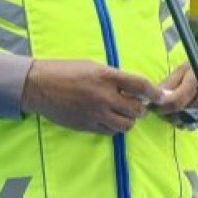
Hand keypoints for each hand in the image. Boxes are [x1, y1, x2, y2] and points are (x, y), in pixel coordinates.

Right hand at [21, 59, 158, 134]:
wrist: (38, 86)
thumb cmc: (63, 71)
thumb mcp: (91, 66)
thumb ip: (112, 77)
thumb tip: (132, 88)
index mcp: (105, 77)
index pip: (140, 86)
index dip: (154, 92)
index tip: (159, 96)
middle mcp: (103, 96)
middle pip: (136, 110)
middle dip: (140, 109)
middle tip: (136, 105)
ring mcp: (95, 114)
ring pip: (126, 125)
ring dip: (128, 120)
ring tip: (122, 114)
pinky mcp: (87, 126)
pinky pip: (110, 132)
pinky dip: (114, 127)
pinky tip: (108, 119)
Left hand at [154, 47, 197, 125]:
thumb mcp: (185, 67)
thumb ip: (169, 83)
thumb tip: (153, 96)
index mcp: (197, 83)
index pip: (174, 102)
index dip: (159, 105)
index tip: (149, 103)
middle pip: (179, 115)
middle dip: (164, 113)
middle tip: (155, 106)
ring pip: (186, 122)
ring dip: (173, 118)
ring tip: (167, 108)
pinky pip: (196, 124)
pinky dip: (185, 121)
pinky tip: (180, 112)